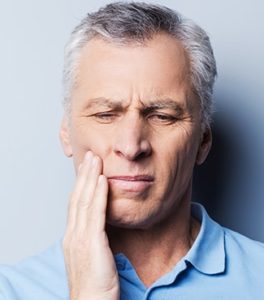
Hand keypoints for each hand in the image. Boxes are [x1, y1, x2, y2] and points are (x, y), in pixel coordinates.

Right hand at [63, 151, 118, 299]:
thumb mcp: (91, 257)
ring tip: (95, 160)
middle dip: (83, 175)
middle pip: (77, 198)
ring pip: (84, 201)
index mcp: (73, 238)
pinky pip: (95, 214)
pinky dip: (98, 195)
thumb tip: (100, 227)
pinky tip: (101, 180)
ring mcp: (80, 238)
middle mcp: (73, 235)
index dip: (80, 185)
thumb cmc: (94, 286)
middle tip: (89, 156)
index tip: (87, 169)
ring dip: (90, 178)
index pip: (75, 204)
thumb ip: (93, 239)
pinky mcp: (92, 244)